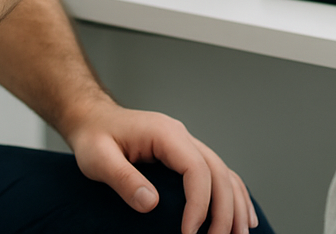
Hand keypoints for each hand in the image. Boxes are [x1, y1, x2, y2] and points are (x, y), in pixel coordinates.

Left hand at [65, 99, 258, 233]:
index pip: (196, 168)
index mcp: (165, 133)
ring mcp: (186, 144)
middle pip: (218, 171)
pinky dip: (233, 194)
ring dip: (235, 204)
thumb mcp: (98, 158)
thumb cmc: (94, 137)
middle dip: (223, 210)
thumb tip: (152, 203)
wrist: (94, 119)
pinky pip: (217, 173)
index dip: (199, 204)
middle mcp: (181, 136)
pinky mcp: (185, 155)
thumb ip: (123, 179)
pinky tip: (242, 216)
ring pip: (224, 172)